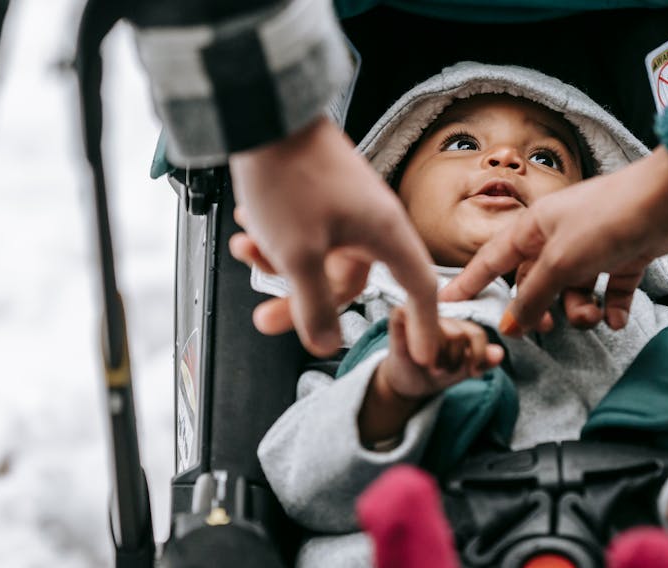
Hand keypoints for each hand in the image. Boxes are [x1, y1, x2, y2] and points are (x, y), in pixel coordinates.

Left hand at [228, 116, 438, 363]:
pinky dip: (276, 237)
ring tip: (244, 250)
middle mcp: (373, 220)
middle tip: (266, 319)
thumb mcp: (298, 254)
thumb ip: (313, 306)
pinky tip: (247, 227)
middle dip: (302, 301)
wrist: (265, 111)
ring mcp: (347, 205)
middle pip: (347, 281)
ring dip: (278, 263)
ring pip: (318, 256)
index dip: (423, 326)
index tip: (423, 355)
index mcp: (385, 234)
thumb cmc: (288, 176)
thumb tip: (326, 343)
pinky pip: (305, 232)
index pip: (418, 289)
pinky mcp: (321, 193)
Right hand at [359, 308, 503, 444]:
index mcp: (458, 326)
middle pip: (459, 335)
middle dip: (454, 361)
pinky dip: (409, 333)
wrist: (407, 384)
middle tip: (444, 371)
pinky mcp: (397, 321)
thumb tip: (499, 353)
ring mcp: (418, 317)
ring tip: (430, 367)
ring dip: (436, 359)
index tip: (472, 372)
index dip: (477, 355)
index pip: (476, 333)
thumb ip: (482, 361)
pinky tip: (413, 352)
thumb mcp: (463, 371)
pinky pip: (402, 315)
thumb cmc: (436, 373)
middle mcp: (440, 318)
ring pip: (438, 333)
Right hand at [440, 147, 667, 334]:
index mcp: (535, 227)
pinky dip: (612, 307)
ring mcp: (593, 245)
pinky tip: (617, 318)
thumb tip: (511, 324)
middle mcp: (560, 235)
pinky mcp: (624, 255)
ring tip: (594, 315)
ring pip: (574, 290)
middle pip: (536, 282)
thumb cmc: (611, 217)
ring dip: (582, 310)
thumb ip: (534, 296)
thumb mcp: (562, 262)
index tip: (449, 302)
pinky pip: (609, 290)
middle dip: (541, 308)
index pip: (492, 259)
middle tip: (546, 329)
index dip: (470, 282)